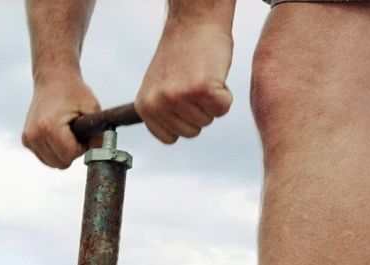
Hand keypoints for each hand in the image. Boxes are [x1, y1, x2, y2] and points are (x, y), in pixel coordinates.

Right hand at [22, 77, 100, 168]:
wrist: (53, 79)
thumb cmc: (74, 92)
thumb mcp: (93, 108)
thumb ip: (99, 134)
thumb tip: (100, 157)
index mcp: (48, 127)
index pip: (70, 155)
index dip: (82, 147)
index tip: (83, 132)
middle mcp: (34, 135)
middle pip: (61, 163)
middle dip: (73, 152)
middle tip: (76, 132)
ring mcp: (28, 139)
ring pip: (53, 164)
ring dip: (64, 153)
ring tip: (67, 132)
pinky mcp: (26, 140)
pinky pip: (46, 158)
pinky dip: (55, 151)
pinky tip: (57, 134)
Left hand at [135, 21, 233, 143]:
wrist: (195, 22)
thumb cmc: (181, 54)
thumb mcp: (159, 87)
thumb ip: (161, 112)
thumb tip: (169, 138)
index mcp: (144, 106)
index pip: (170, 138)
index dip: (183, 121)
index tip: (184, 100)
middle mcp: (158, 103)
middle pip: (191, 132)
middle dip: (199, 111)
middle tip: (194, 82)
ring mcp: (178, 96)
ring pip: (207, 121)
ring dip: (211, 102)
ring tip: (202, 76)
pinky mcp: (201, 89)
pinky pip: (222, 109)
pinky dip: (225, 95)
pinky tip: (214, 75)